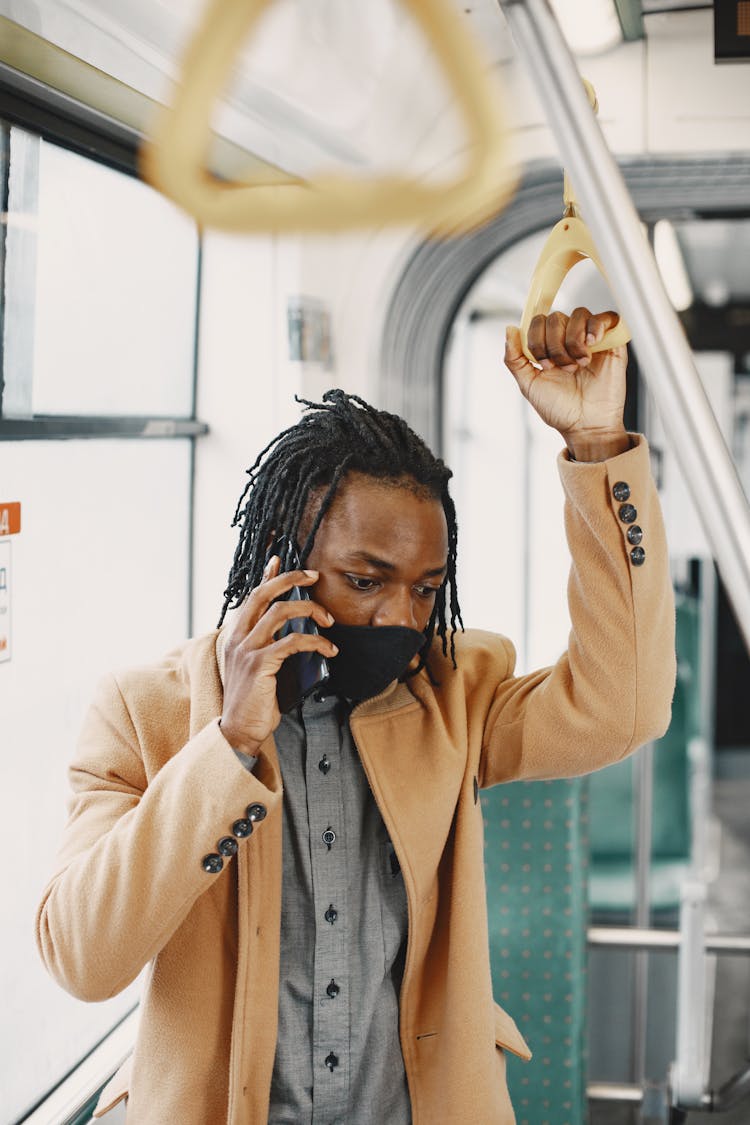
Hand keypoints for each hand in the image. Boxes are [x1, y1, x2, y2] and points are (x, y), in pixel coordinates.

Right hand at [219, 557, 338, 752]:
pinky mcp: (260, 664)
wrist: (238, 730)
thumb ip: (269, 647)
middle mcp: (237, 638)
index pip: (252, 597)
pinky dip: (315, 642)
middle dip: (290, 579)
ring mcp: (247, 650)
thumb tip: (295, 634)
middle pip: (263, 594)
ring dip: (309, 610)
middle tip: (313, 576)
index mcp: (235, 636)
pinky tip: (329, 650)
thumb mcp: (258, 668)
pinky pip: (292, 642)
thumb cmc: (253, 701)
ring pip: (280, 612)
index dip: (267, 576)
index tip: (279, 560)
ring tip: (328, 620)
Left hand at [504, 308, 630, 461]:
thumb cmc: (560, 409)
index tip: (545, 364)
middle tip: (564, 368)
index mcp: (549, 346)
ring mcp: (592, 339)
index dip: (537, 339)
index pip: (538, 321)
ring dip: (574, 340)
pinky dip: (596, 327)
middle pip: (556, 317)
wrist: (586, 426)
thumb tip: (510, 329)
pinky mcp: (613, 342)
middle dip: (555, 345)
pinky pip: (607, 317)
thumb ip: (514, 358)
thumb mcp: (528, 384)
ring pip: (579, 314)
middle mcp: (569, 339)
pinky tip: (592, 344)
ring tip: (579, 364)